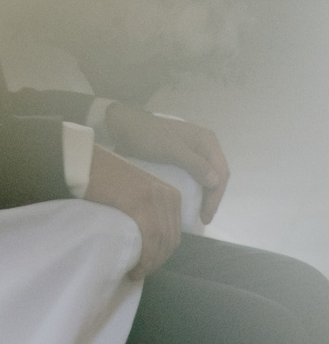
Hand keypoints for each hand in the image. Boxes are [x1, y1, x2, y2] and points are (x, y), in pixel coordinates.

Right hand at [84, 146, 183, 276]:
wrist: (84, 161)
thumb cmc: (103, 175)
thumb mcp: (136, 190)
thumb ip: (147, 206)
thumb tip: (144, 233)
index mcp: (171, 194)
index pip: (174, 233)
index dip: (162, 254)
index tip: (147, 266)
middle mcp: (168, 196)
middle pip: (171, 240)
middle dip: (157, 261)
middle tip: (140, 272)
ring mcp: (155, 200)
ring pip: (162, 243)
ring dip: (151, 264)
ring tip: (136, 273)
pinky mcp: (141, 205)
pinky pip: (150, 239)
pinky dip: (146, 258)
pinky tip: (135, 268)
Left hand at [103, 103, 228, 225]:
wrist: (121, 125)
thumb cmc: (147, 136)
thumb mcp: (171, 150)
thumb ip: (195, 164)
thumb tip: (216, 182)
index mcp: (207, 141)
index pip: (221, 172)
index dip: (215, 196)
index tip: (206, 216)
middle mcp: (203, 146)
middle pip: (215, 175)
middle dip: (211, 197)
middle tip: (203, 218)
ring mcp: (191, 152)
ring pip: (204, 177)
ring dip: (203, 194)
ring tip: (197, 213)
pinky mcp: (178, 157)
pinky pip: (191, 175)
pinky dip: (193, 188)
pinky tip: (188, 200)